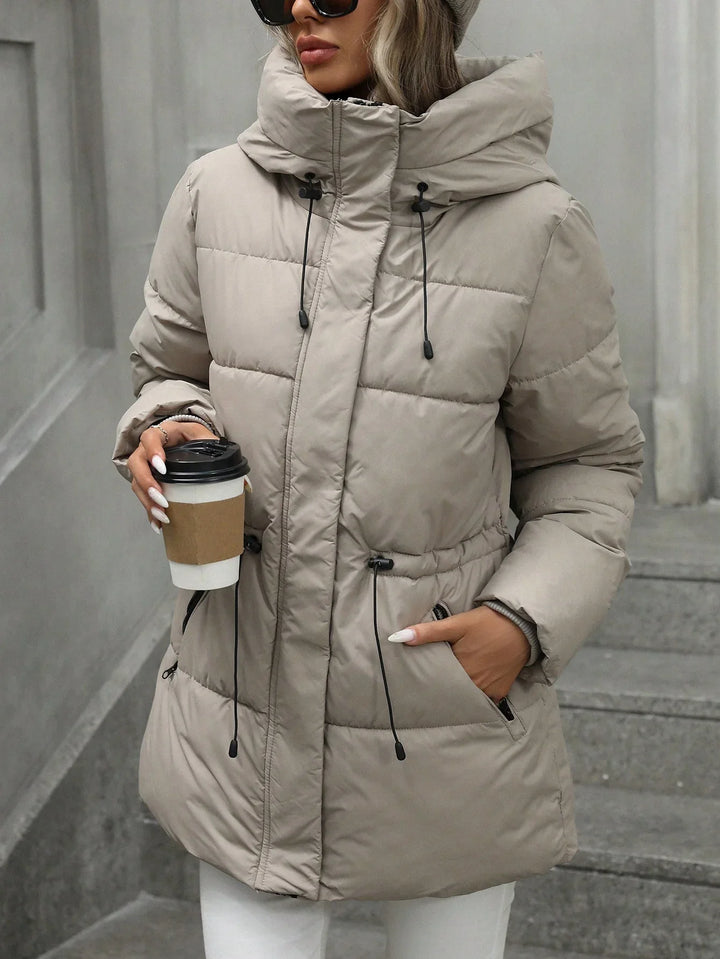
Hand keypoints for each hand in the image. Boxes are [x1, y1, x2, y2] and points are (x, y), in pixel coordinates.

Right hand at [127, 421, 217, 530]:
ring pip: (136, 482)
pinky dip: (149, 511)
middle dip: (147, 482)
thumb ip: (212, 445)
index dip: (152, 452)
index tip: (162, 467)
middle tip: (161, 498)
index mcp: (162, 433)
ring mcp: (144, 466)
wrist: (186, 442)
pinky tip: (157, 524)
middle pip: (136, 463)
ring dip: (147, 500)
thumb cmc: (194, 438)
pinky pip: (142, 496)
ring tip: (162, 515)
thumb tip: (230, 465)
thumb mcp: (203, 435)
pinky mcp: (146, 481)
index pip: (150, 438)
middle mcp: (147, 449)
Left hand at [388, 606, 530, 702]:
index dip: (428, 677)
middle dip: (443, 685)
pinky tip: (474, 682)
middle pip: (451, 689)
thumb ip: (427, 633)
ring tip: (453, 681)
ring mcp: (487, 690)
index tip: (420, 677)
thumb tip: (397, 637)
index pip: (436, 680)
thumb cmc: (486, 623)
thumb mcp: (455, 624)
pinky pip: (484, 698)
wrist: (520, 626)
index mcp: (459, 667)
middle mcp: (473, 683)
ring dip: (460, 690)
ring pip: (466, 695)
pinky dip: (477, 693)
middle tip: (434, 680)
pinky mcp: (500, 692)